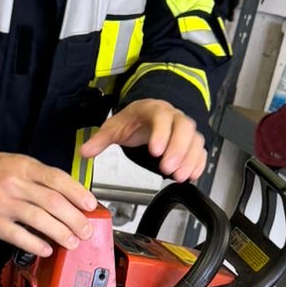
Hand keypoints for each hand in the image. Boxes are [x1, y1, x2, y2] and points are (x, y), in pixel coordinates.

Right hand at [0, 151, 98, 257]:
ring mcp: (3, 204)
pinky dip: (36, 244)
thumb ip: (38, 177)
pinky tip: (46, 249)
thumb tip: (67, 194)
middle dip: (75, 219)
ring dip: (60, 234)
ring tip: (72, 242)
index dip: (77, 194)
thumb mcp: (14, 163)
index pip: (58, 179)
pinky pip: (19, 236)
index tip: (91, 205)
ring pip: (40, 220)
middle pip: (53, 202)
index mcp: (24, 167)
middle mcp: (15, 184)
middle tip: (85, 230)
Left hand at [81, 99, 207, 182]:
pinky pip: (200, 151)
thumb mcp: (115, 127)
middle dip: (178, 150)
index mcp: (155, 110)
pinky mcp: (191, 143)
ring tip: (180, 176)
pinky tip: (192, 176)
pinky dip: (198, 163)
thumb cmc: (135, 121)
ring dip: (189, 159)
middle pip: (184, 129)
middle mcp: (174, 118)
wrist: (148, 115)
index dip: (161, 134)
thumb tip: (84, 151)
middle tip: (167, 169)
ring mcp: (185, 130)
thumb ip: (101, 140)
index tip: (155, 151)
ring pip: (195, 141)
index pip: (162, 118)